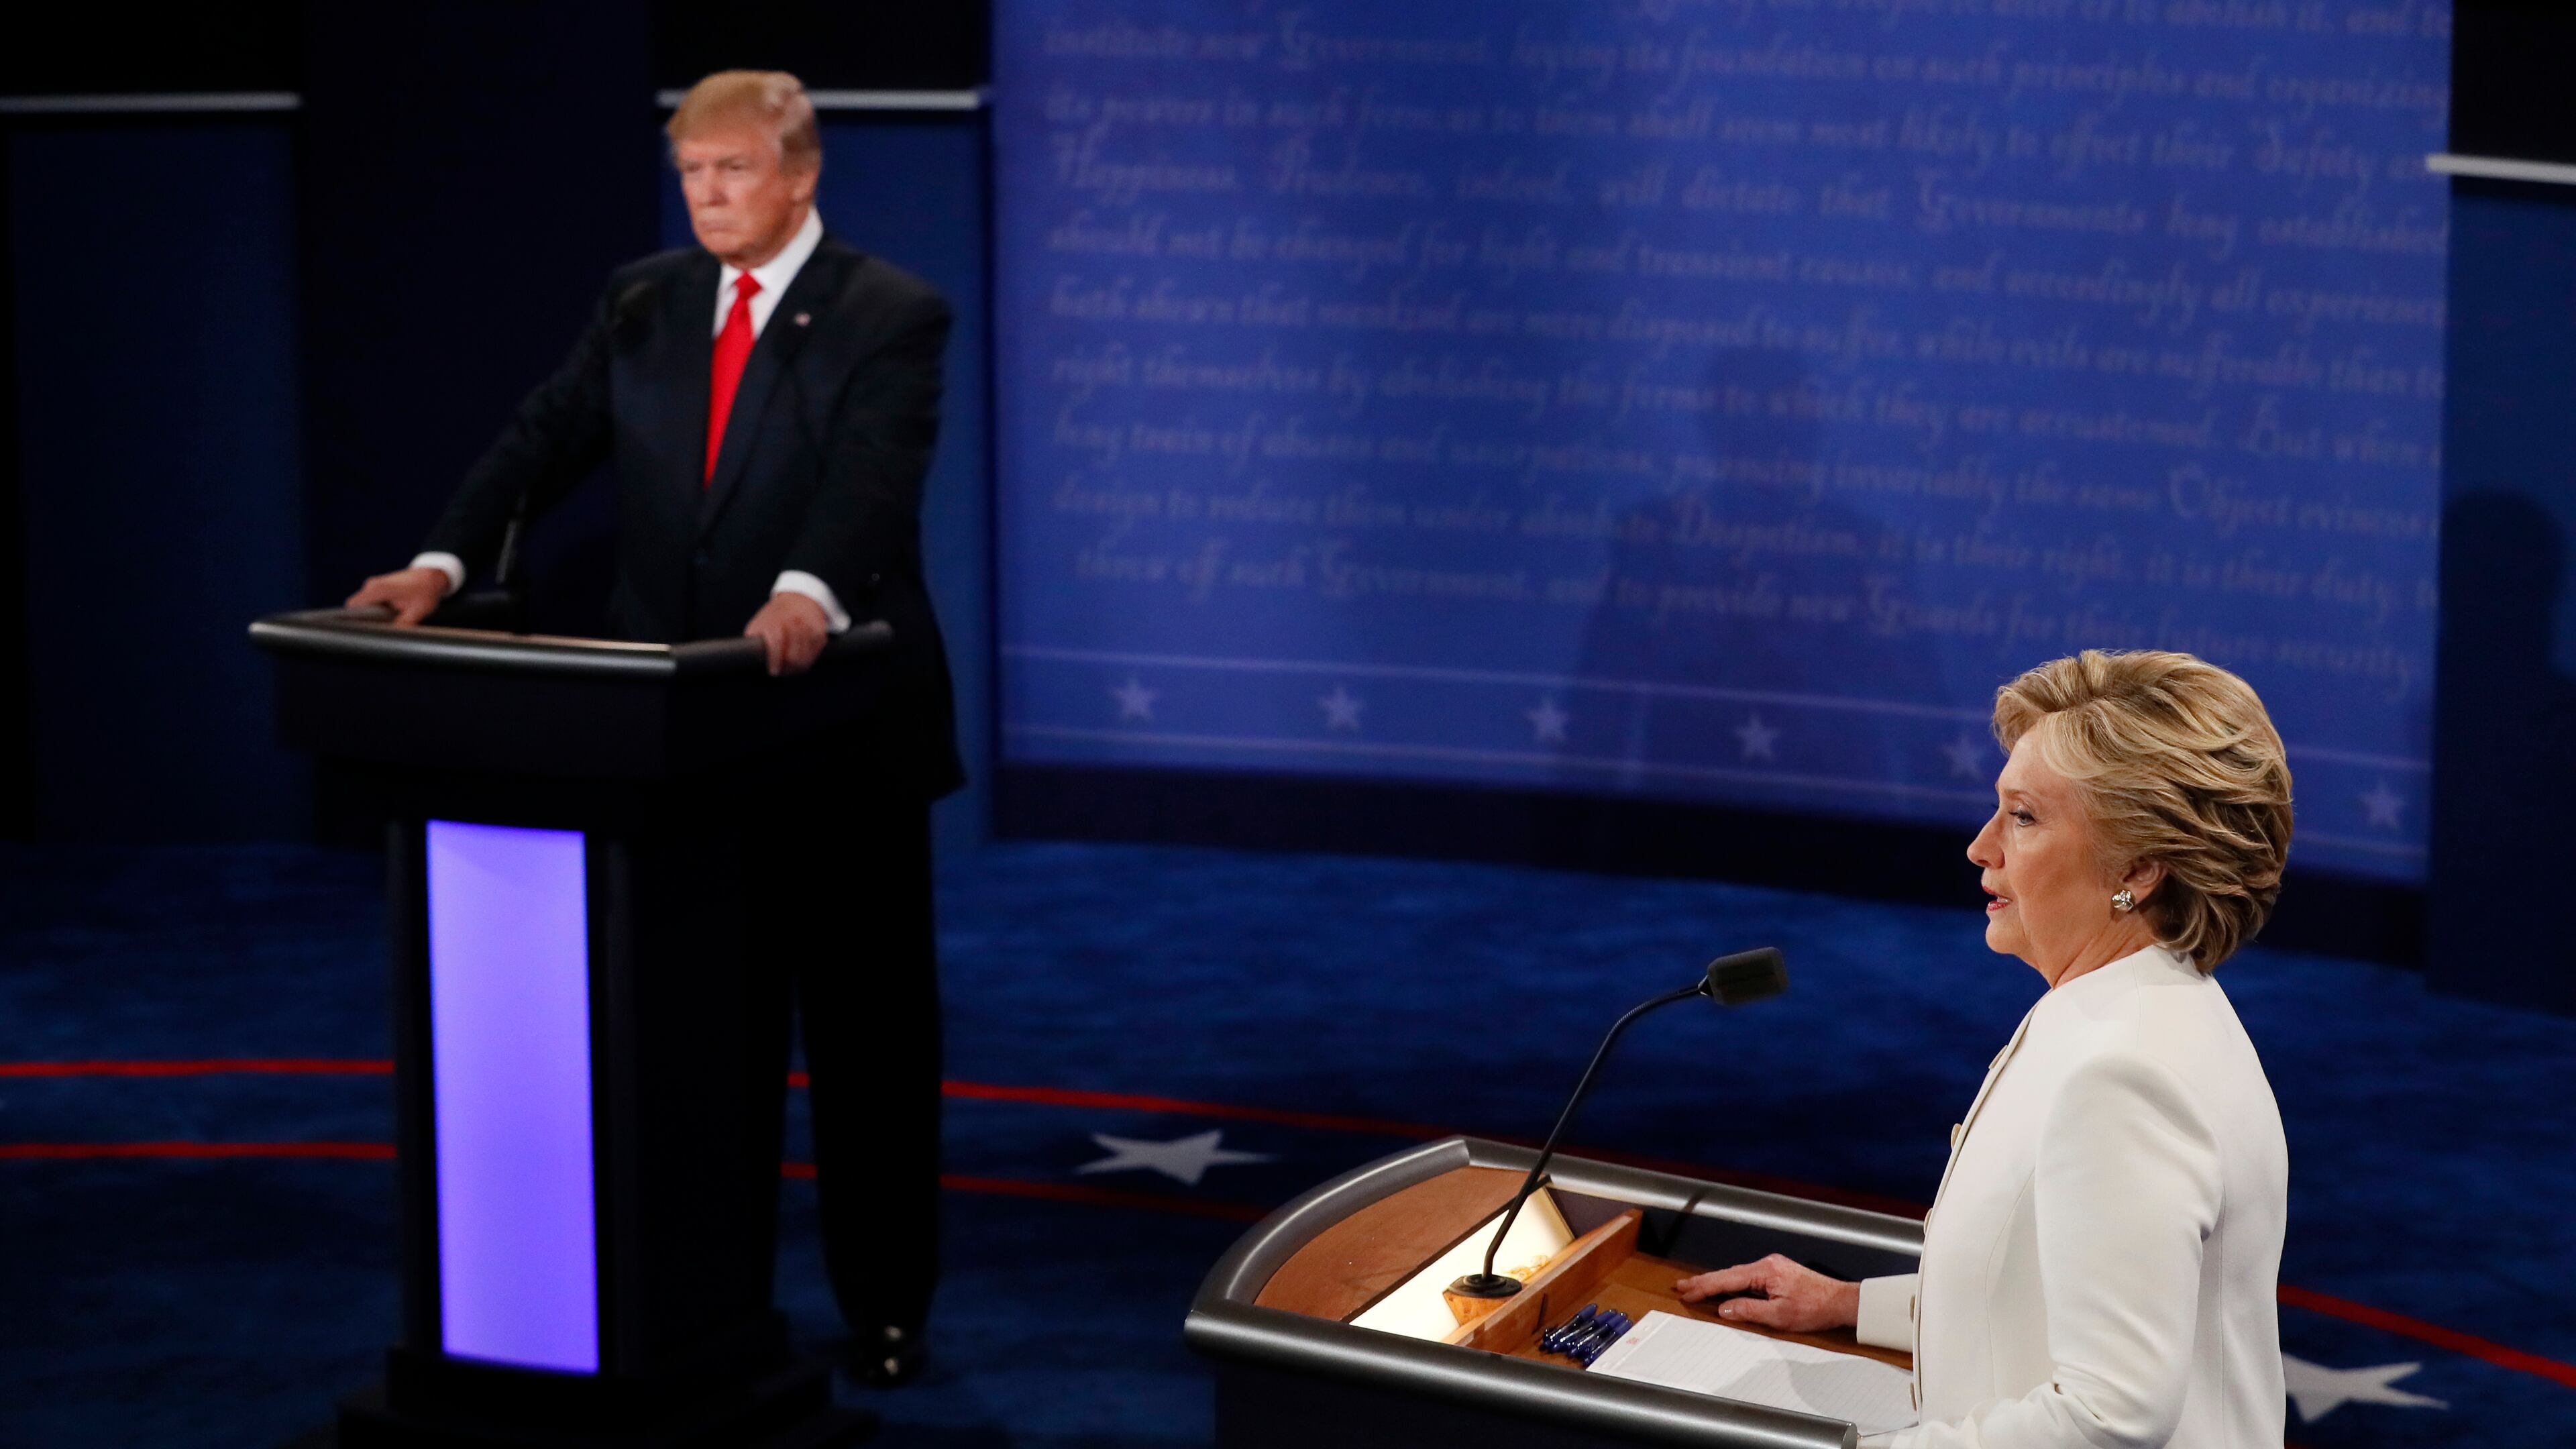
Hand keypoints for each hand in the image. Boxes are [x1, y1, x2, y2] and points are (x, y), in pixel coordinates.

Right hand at [344, 567, 450, 626]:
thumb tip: (392, 639)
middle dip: (363, 620)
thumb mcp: (417, 611)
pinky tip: (387, 616)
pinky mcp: (378, 586)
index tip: (361, 631)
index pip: (353, 607)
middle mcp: (372, 585)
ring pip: (363, 604)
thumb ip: (402, 625)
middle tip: (376, 630)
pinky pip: (370, 601)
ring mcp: (374, 584)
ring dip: (370, 615)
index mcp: (378, 589)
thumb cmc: (426, 591)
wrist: (432, 575)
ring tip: (384, 624)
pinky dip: (375, 610)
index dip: (353, 621)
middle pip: (356, 607)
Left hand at [744, 591, 829, 675]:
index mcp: (776, 620)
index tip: (773, 671)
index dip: (775, 659)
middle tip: (782, 672)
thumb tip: (749, 660)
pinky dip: (808, 660)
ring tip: (790, 668)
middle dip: (787, 669)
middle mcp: (794, 622)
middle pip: (793, 656)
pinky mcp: (820, 634)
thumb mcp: (759, 623)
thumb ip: (753, 640)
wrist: (798, 599)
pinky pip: (815, 655)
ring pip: (805, 658)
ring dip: (797, 667)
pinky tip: (800, 659)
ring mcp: (809, 627)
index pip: (776, 641)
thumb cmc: (774, 617)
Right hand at [1674, 1253, 1859, 1332]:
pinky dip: (1732, 1283)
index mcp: (1765, 1271)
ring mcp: (1773, 1267)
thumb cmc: (1815, 1308)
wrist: (1841, 1302)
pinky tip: (1724, 1289)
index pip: (1726, 1279)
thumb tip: (1724, 1309)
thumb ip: (1748, 1310)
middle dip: (1704, 1282)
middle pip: (1728, 1274)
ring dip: (1717, 1283)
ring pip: (1737, 1275)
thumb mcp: (1779, 1316)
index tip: (1686, 1292)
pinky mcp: (1778, 1273)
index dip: (1704, 1287)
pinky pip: (1748, 1277)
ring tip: (1696, 1288)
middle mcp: (1767, 1264)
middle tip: (1682, 1287)